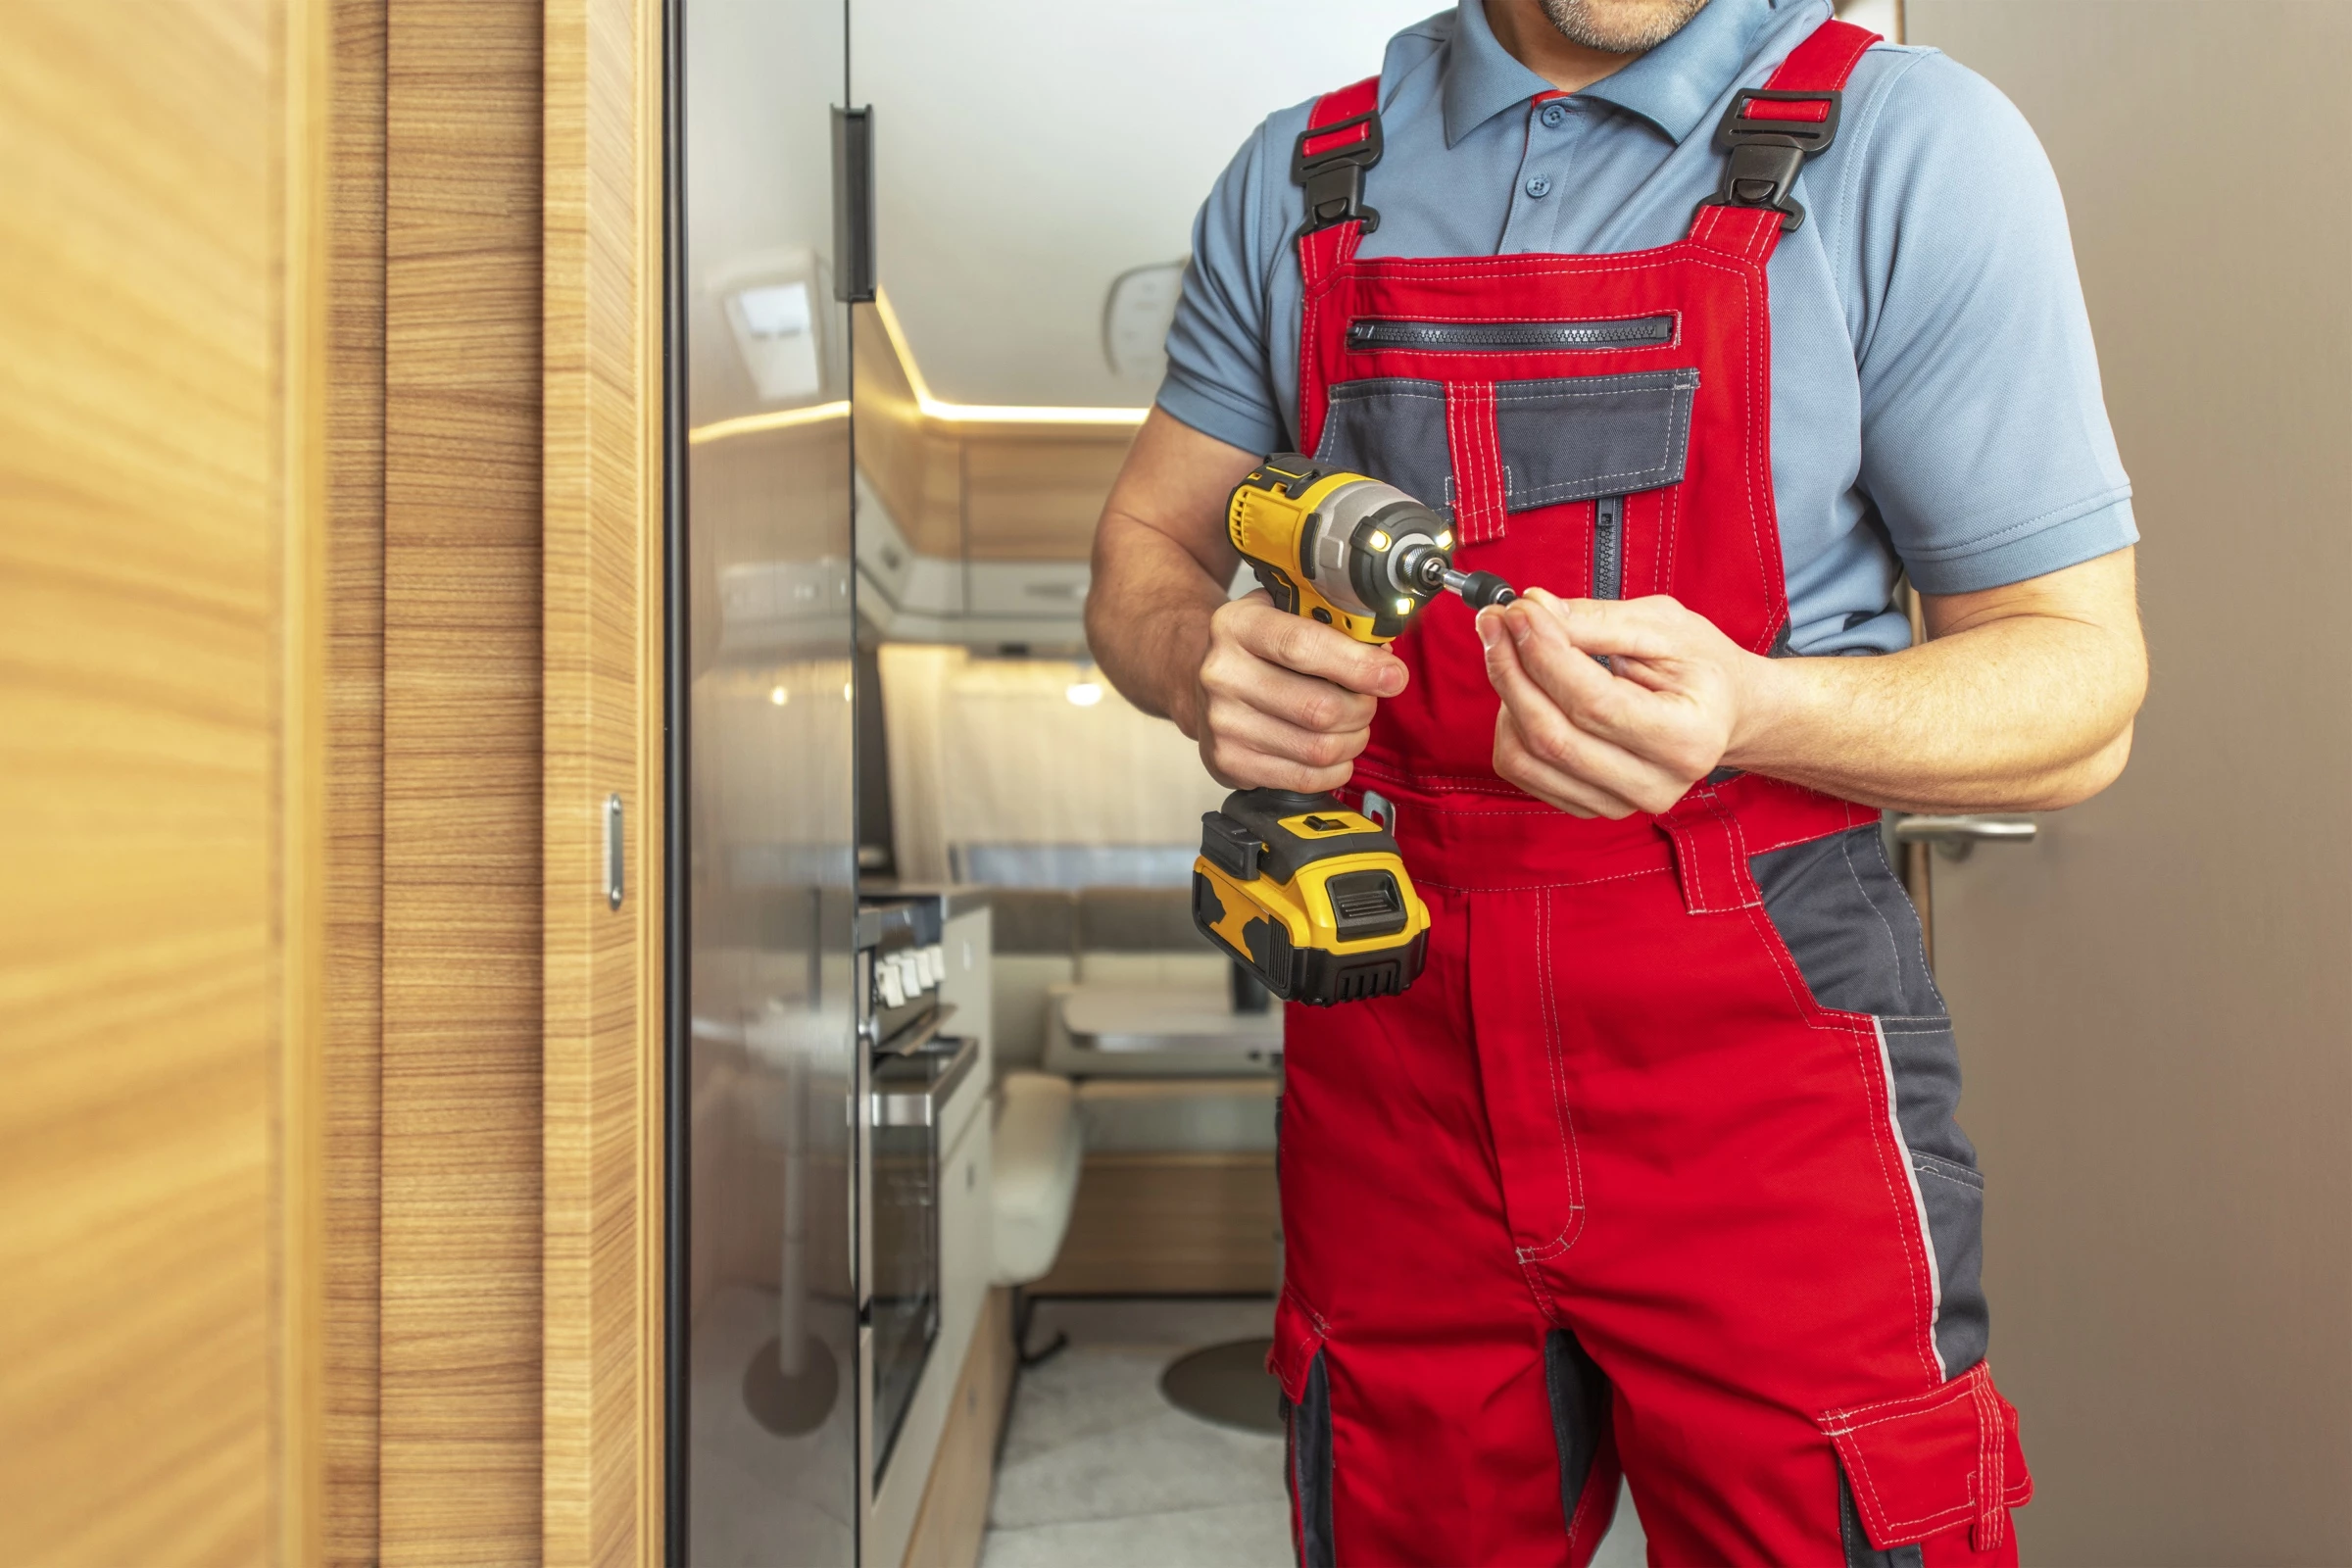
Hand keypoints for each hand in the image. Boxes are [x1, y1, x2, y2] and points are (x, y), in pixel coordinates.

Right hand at [1190, 591, 1408, 791]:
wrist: (1196, 677)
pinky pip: (1304, 778)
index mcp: (1237, 626)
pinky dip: (1335, 769)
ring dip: (1353, 740)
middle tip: (1369, 700)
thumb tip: (1384, 660)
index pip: (1304, 647)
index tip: (1392, 675)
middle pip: (1319, 708)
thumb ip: (1331, 627)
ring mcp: (1222, 722)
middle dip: (1362, 708)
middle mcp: (1222, 674)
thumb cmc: (1256, 647)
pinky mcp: (1228, 762)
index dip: (1359, 665)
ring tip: (1352, 725)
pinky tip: (1335, 752)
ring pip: (1318, 748)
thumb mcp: (1283, 615)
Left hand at [1477, 589, 1770, 817]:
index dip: (1545, 652)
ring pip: (1527, 756)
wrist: (1723, 713)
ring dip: (1505, 694)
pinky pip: (1522, 770)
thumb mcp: (1664, 626)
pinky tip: (1527, 688)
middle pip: (1552, 734)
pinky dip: (1509, 724)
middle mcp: (1655, 783)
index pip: (1593, 701)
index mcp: (1687, 737)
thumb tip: (1534, 607)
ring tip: (1513, 649)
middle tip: (1495, 620)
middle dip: (1511, 668)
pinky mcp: (1589, 806)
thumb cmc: (1701, 667)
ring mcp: (1620, 802)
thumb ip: (1597, 620)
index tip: (1518, 611)